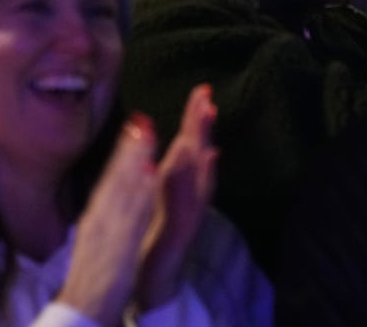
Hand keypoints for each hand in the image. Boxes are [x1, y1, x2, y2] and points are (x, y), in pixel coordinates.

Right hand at [55, 116, 158, 326]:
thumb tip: (107, 204)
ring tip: (148, 136)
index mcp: (95, 220)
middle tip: (142, 119)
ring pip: (124, 192)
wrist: (80, 313)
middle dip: (130, 150)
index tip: (133, 129)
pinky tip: (150, 176)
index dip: (121, 155)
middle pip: (115, 180)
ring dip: (135, 162)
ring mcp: (108, 234)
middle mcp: (99, 221)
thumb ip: (102, 223)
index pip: (109, 182)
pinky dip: (141, 195)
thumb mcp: (93, 245)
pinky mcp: (119, 249)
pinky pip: (132, 218)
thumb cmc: (91, 283)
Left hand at [137, 85, 218, 308]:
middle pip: (196, 151)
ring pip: (198, 171)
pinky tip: (204, 159)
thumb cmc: (158, 235)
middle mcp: (188, 192)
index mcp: (178, 182)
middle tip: (207, 95)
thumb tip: (201, 149)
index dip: (195, 118)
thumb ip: (181, 175)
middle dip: (201, 123)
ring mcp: (190, 208)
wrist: (158, 275)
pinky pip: (193, 198)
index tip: (201, 91)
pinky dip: (198, 179)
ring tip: (207, 117)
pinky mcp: (186, 224)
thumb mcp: (165, 200)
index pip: (187, 144)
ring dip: (202, 143)